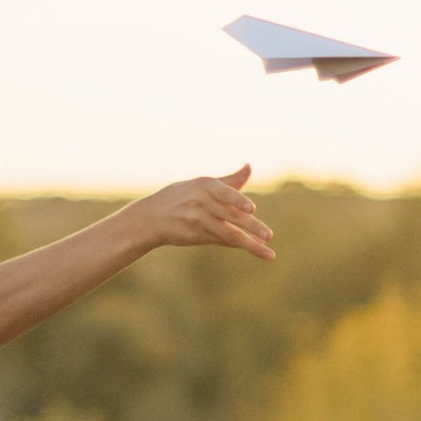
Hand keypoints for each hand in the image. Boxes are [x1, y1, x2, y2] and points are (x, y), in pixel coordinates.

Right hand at [138, 167, 274, 261]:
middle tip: (269, 235)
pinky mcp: (194, 236)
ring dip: (250, 244)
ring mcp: (197, 221)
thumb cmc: (181, 196)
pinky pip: (221, 240)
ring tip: (269, 254)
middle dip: (252, 226)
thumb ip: (229, 181)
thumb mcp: (201, 184)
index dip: (237, 200)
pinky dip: (237, 244)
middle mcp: (200, 202)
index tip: (252, 209)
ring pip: (228, 234)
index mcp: (204, 185)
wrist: (151, 217)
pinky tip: (254, 248)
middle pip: (231, 215)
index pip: (225, 193)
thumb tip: (250, 166)